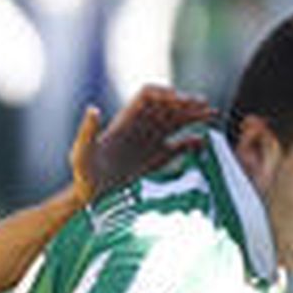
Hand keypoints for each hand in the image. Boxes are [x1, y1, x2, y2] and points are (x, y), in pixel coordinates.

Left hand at [69, 83, 212, 202]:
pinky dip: (190, 142)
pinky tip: (202, 143)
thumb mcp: (81, 153)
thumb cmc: (82, 176)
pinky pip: (177, 146)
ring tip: (212, 115)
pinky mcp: (156, 159)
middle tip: (204, 105)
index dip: (163, 93)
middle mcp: (139, 127)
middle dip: (184, 103)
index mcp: (125, 121)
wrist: (89, 198)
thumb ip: (87, 131)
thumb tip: (94, 109)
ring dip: (193, 116)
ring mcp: (149, 142)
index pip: (147, 95)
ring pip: (176, 122)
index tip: (177, 99)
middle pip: (167, 105)